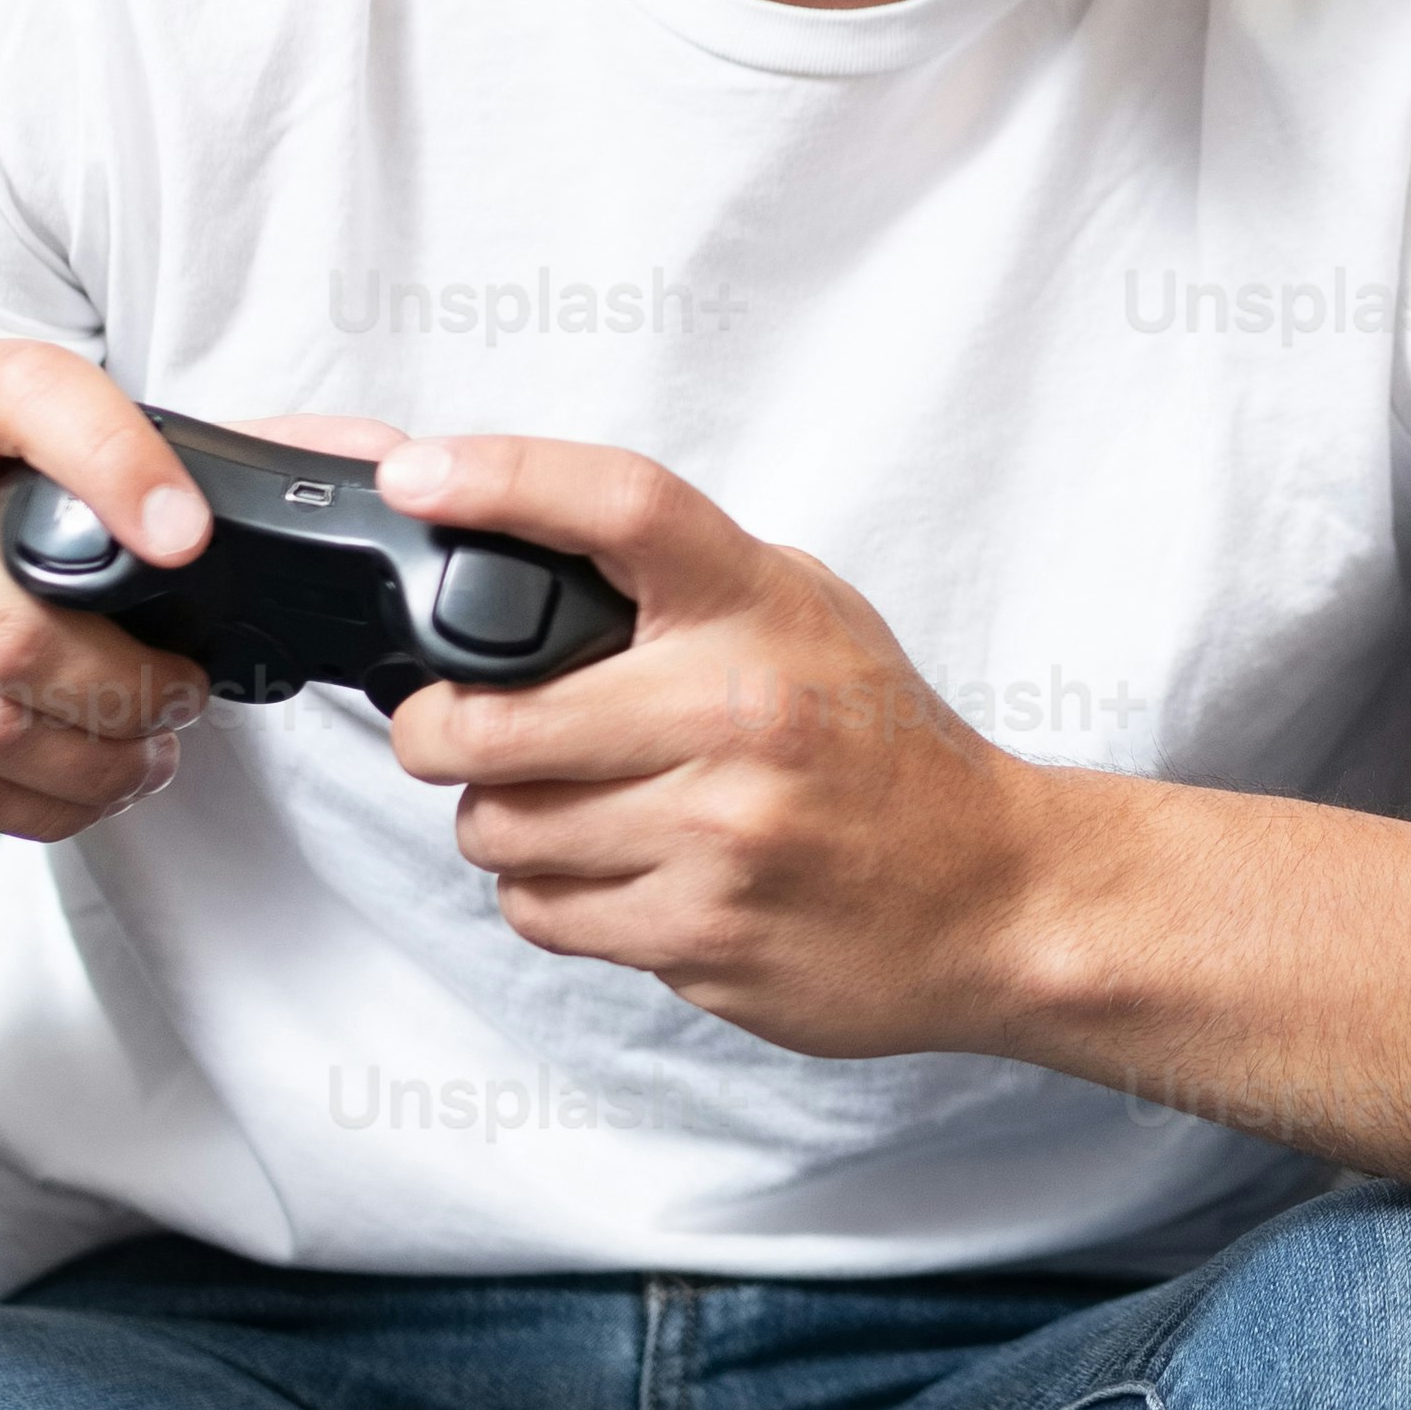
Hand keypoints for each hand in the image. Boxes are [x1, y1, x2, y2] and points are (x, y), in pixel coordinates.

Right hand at [0, 336, 222, 839]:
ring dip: (90, 762)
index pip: (42, 401)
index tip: (191, 543)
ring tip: (145, 757)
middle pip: (9, 624)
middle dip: (124, 691)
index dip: (122, 470)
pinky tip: (82, 787)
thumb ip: (207, 454)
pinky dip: (36, 803)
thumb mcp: (57, 460)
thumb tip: (373, 457)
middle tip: (182, 702)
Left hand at [369, 433, 1071, 1061]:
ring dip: (505, 824)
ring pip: (499, 829)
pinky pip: (543, 913)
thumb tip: (502, 537)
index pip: (620, 505)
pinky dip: (552, 897)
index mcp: (760, 607)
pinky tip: (618, 874)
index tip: (416, 476)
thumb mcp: (801, 615)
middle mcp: (739, 711)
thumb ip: (677, 582)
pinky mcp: (703, 933)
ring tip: (573, 810)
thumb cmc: (881, 748)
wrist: (994, 894)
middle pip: (490, 717)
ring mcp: (721, 831)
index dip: (501, 477)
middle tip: (452, 731)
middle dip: (437, 733)